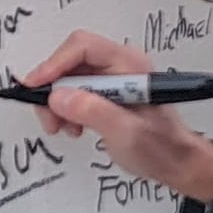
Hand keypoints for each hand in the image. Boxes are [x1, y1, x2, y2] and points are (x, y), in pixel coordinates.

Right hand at [18, 29, 212, 203]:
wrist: (177, 164)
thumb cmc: (161, 148)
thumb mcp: (126, 133)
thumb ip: (92, 111)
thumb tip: (58, 96)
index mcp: (130, 66)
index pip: (83, 47)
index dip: (54, 64)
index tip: (35, 86)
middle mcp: (120, 67)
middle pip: (71, 61)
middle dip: (53, 88)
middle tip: (48, 116)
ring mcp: (113, 80)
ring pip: (70, 78)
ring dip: (57, 102)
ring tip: (62, 127)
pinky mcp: (107, 94)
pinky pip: (76, 92)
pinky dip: (66, 109)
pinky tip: (73, 127)